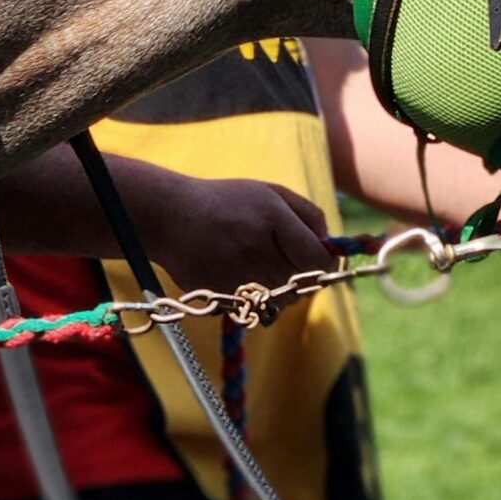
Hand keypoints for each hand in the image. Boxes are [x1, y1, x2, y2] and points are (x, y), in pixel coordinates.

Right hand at [134, 174, 334, 294]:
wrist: (169, 216)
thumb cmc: (228, 202)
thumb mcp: (271, 193)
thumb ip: (309, 215)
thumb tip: (331, 246)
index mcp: (272, 217)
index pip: (318, 260)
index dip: (325, 263)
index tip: (318, 258)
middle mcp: (255, 247)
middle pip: (302, 283)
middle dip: (301, 274)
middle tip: (283, 256)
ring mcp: (235, 275)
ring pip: (281, 299)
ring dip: (280, 287)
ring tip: (258, 262)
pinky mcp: (220, 295)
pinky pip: (255, 306)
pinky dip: (255, 295)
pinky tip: (238, 273)